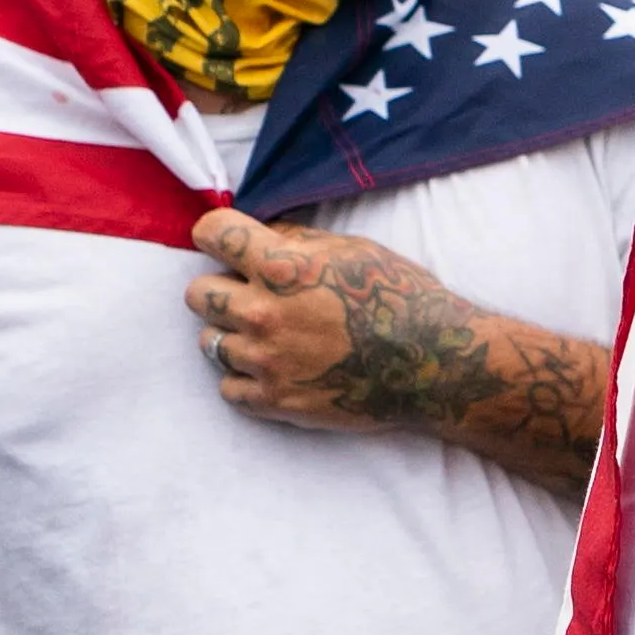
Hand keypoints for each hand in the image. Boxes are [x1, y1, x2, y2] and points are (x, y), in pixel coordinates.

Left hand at [184, 205, 607, 491]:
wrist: (436, 364)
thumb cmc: (404, 299)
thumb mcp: (356, 250)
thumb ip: (300, 242)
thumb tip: (264, 236)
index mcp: (283, 267)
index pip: (211, 233)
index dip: (216, 234)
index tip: (225, 243)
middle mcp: (264, 313)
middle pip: (197, 294)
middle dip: (221, 289)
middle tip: (252, 296)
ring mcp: (266, 361)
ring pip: (209, 343)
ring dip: (234, 336)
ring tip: (270, 338)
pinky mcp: (274, 401)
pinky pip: (227, 388)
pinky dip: (245, 380)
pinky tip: (275, 370)